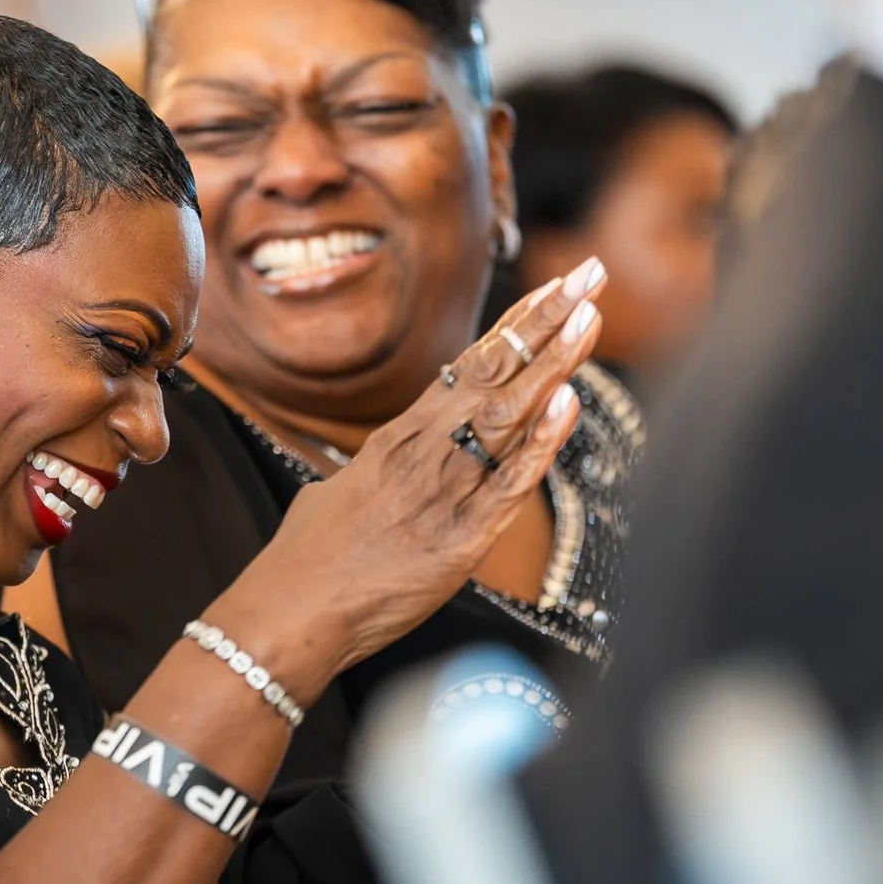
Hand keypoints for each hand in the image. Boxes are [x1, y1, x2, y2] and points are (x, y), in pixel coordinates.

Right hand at [221, 259, 606, 692]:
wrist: (293, 610)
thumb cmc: (308, 558)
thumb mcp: (342, 491)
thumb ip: (379, 470)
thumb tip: (387, 461)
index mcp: (399, 437)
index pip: (471, 365)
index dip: (517, 324)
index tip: (555, 288)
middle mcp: (424, 451)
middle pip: (496, 371)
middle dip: (546, 320)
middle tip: (588, 273)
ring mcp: (444, 490)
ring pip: (508, 414)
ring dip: (553, 363)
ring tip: (589, 316)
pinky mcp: (460, 538)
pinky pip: (511, 483)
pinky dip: (542, 441)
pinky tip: (569, 402)